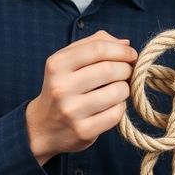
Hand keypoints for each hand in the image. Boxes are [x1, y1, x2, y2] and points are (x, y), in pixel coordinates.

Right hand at [26, 30, 136, 164]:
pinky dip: (120, 107)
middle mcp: (61, 87)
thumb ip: (94, 45)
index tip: (131, 55)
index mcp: (57, 65)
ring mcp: (72, 111)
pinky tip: (112, 106)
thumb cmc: (62, 87)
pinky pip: (116, 113)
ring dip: (125, 88)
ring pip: (117, 91)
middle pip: (109, 69)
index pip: (98, 49)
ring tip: (119, 89)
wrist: (43, 127)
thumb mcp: (68, 61)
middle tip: (127, 72)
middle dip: (126, 69)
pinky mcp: (83, 130)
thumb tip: (126, 44)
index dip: (121, 50)